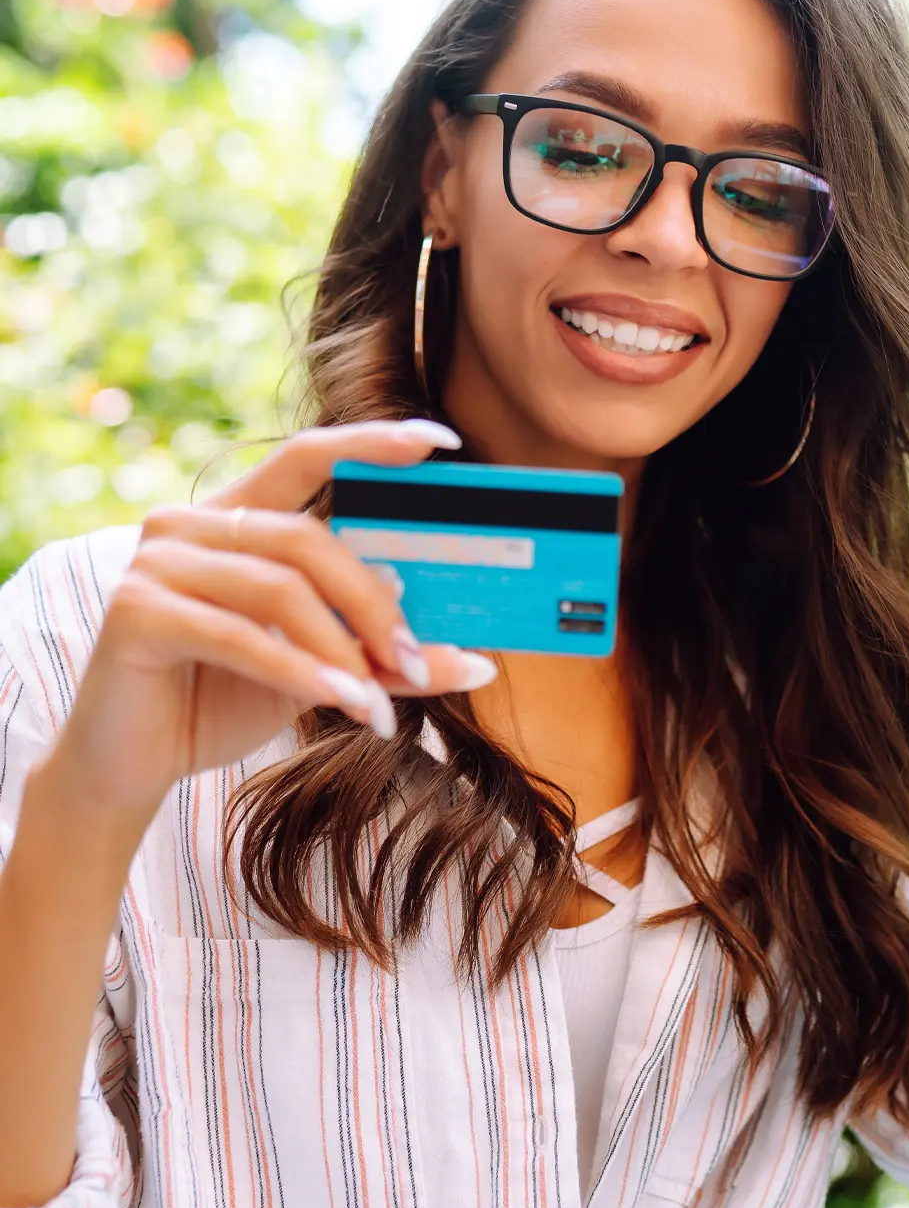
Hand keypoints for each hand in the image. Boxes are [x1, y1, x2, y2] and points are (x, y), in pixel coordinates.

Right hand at [46, 419, 491, 821]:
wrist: (131, 766)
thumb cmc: (221, 701)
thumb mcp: (317, 671)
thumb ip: (382, 656)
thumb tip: (477, 661)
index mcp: (232, 516)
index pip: (306, 455)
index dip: (371, 442)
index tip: (440, 441)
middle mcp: (187, 524)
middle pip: (307, 537)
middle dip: (373, 600)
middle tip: (414, 660)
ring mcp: (155, 563)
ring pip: (280, 587)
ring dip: (343, 648)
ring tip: (379, 702)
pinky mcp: (136, 613)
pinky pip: (241, 635)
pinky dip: (302, 670)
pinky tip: (344, 703)